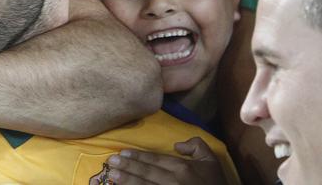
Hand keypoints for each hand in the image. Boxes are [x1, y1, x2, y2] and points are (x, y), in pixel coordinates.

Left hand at [106, 137, 228, 183]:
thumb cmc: (216, 184)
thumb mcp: (211, 161)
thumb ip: (196, 146)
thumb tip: (177, 145)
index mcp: (182, 168)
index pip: (155, 160)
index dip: (138, 157)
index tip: (123, 152)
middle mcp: (173, 182)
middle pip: (146, 173)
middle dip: (127, 167)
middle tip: (111, 162)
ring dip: (127, 181)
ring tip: (113, 176)